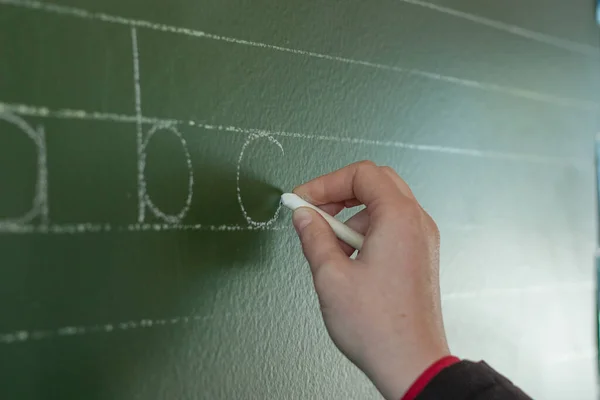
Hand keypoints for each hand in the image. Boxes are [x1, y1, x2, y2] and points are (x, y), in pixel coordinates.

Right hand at [291, 161, 449, 399]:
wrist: (411, 363)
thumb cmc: (377, 325)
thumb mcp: (331, 276)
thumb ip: (313, 236)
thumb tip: (303, 215)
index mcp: (399, 217)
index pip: (362, 174)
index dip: (326, 182)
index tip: (302, 200)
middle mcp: (417, 222)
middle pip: (376, 183)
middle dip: (340, 193)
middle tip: (314, 213)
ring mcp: (422, 239)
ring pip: (383, 206)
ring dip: (351, 216)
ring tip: (329, 246)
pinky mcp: (419, 256)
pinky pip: (391, 227)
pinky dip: (366, 231)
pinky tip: (348, 259)